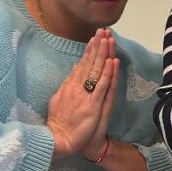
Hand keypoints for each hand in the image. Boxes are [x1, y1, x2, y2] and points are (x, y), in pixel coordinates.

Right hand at [47, 30, 118, 159]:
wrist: (60, 140)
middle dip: (97, 46)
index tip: (96, 36)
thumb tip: (74, 68)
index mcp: (70, 85)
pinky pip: (101, 86)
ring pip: (96, 70)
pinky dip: (106, 73)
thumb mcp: (61, 99)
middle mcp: (77, 87)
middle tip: (103, 31)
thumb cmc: (62, 122)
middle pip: (89, 63)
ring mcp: (85, 95)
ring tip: (108, 39)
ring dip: (103, 54)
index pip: (82, 63)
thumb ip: (68, 84)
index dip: (90, 50)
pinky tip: (112, 62)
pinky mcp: (92, 105)